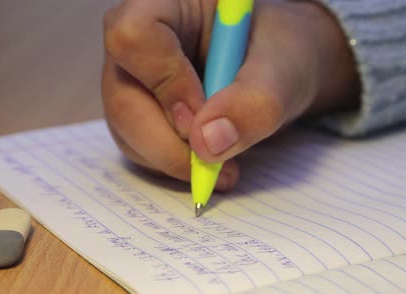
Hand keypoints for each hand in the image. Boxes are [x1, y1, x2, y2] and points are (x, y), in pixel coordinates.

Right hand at [102, 0, 358, 188]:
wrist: (281, 69)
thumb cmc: (282, 52)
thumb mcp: (283, 70)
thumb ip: (254, 102)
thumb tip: (207, 145)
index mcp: (168, 4)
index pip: (135, 35)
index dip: (165, 82)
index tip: (203, 114)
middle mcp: (139, 43)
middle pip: (122, 96)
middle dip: (167, 141)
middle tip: (215, 163)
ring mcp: (134, 81)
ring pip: (127, 130)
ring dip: (173, 159)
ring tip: (223, 167)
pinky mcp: (141, 114)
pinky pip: (139, 149)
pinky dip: (174, 165)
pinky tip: (210, 164)